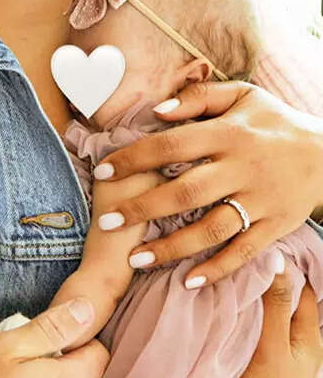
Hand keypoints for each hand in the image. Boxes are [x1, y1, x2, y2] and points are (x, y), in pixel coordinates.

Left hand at [93, 82, 322, 286]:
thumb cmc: (274, 121)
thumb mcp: (242, 95)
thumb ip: (198, 98)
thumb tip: (155, 110)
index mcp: (228, 133)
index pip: (171, 145)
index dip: (134, 158)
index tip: (102, 171)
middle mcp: (242, 168)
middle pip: (185, 191)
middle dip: (142, 208)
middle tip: (107, 222)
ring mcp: (260, 200)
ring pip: (211, 228)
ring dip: (172, 247)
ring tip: (135, 260)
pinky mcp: (276, 226)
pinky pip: (244, 252)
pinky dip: (217, 269)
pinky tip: (188, 281)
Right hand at [178, 267, 322, 377]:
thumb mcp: (270, 347)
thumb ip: (274, 304)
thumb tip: (276, 259)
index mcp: (308, 338)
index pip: (301, 288)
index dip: (281, 265)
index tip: (254, 245)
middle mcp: (296, 347)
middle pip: (282, 301)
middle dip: (262, 280)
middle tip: (233, 257)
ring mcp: (277, 362)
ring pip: (264, 318)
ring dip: (248, 300)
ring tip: (223, 278)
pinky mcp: (257, 373)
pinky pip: (251, 334)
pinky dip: (240, 319)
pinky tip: (221, 312)